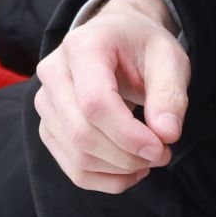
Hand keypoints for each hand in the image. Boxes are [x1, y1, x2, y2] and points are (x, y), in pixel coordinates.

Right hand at [32, 0, 189, 194]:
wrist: (117, 38)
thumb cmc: (143, 46)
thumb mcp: (169, 57)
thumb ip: (170, 93)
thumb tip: (167, 135)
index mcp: (83, 46)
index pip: (95, 102)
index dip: (128, 134)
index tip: (161, 147)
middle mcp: (53, 73)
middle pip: (82, 132)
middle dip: (126, 155)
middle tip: (163, 154)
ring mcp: (45, 102)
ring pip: (76, 154)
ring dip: (118, 169)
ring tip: (151, 160)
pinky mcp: (49, 126)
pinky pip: (71, 166)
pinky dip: (104, 178)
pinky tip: (131, 171)